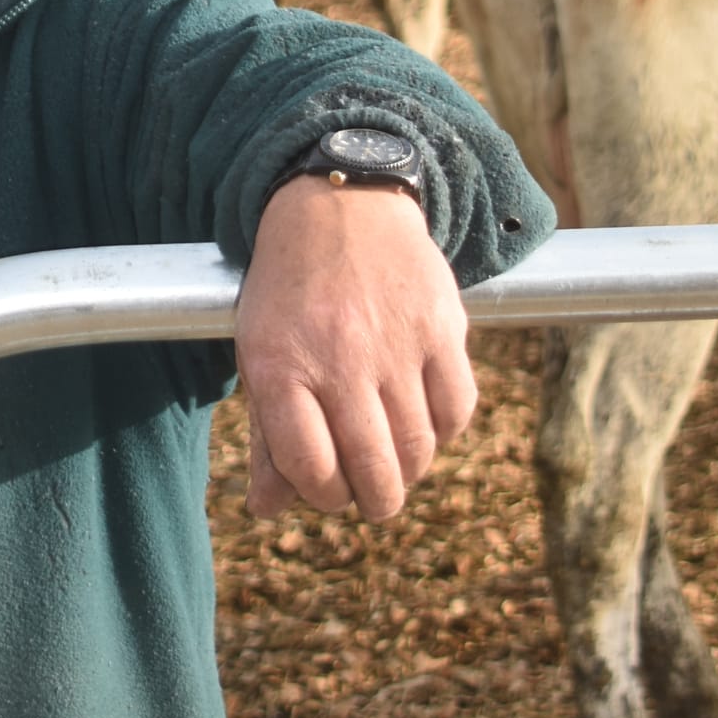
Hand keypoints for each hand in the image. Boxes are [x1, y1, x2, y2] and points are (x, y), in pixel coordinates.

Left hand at [235, 176, 476, 521]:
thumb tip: (268, 511)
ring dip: (409, 470)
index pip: (310, 469)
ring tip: (395, 459)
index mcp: (279, 364)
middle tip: (370, 495)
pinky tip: (425, 418)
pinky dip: (445, 429)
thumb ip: (267, 436)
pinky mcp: (441, 326)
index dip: (322, 494)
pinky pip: (457, 410)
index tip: (327, 487)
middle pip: (372, 471)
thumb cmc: (291, 293)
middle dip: (373, 500)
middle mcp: (337, 356)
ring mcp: (394, 342)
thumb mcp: (259, 353)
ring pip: (418, 449)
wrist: (338, 206)